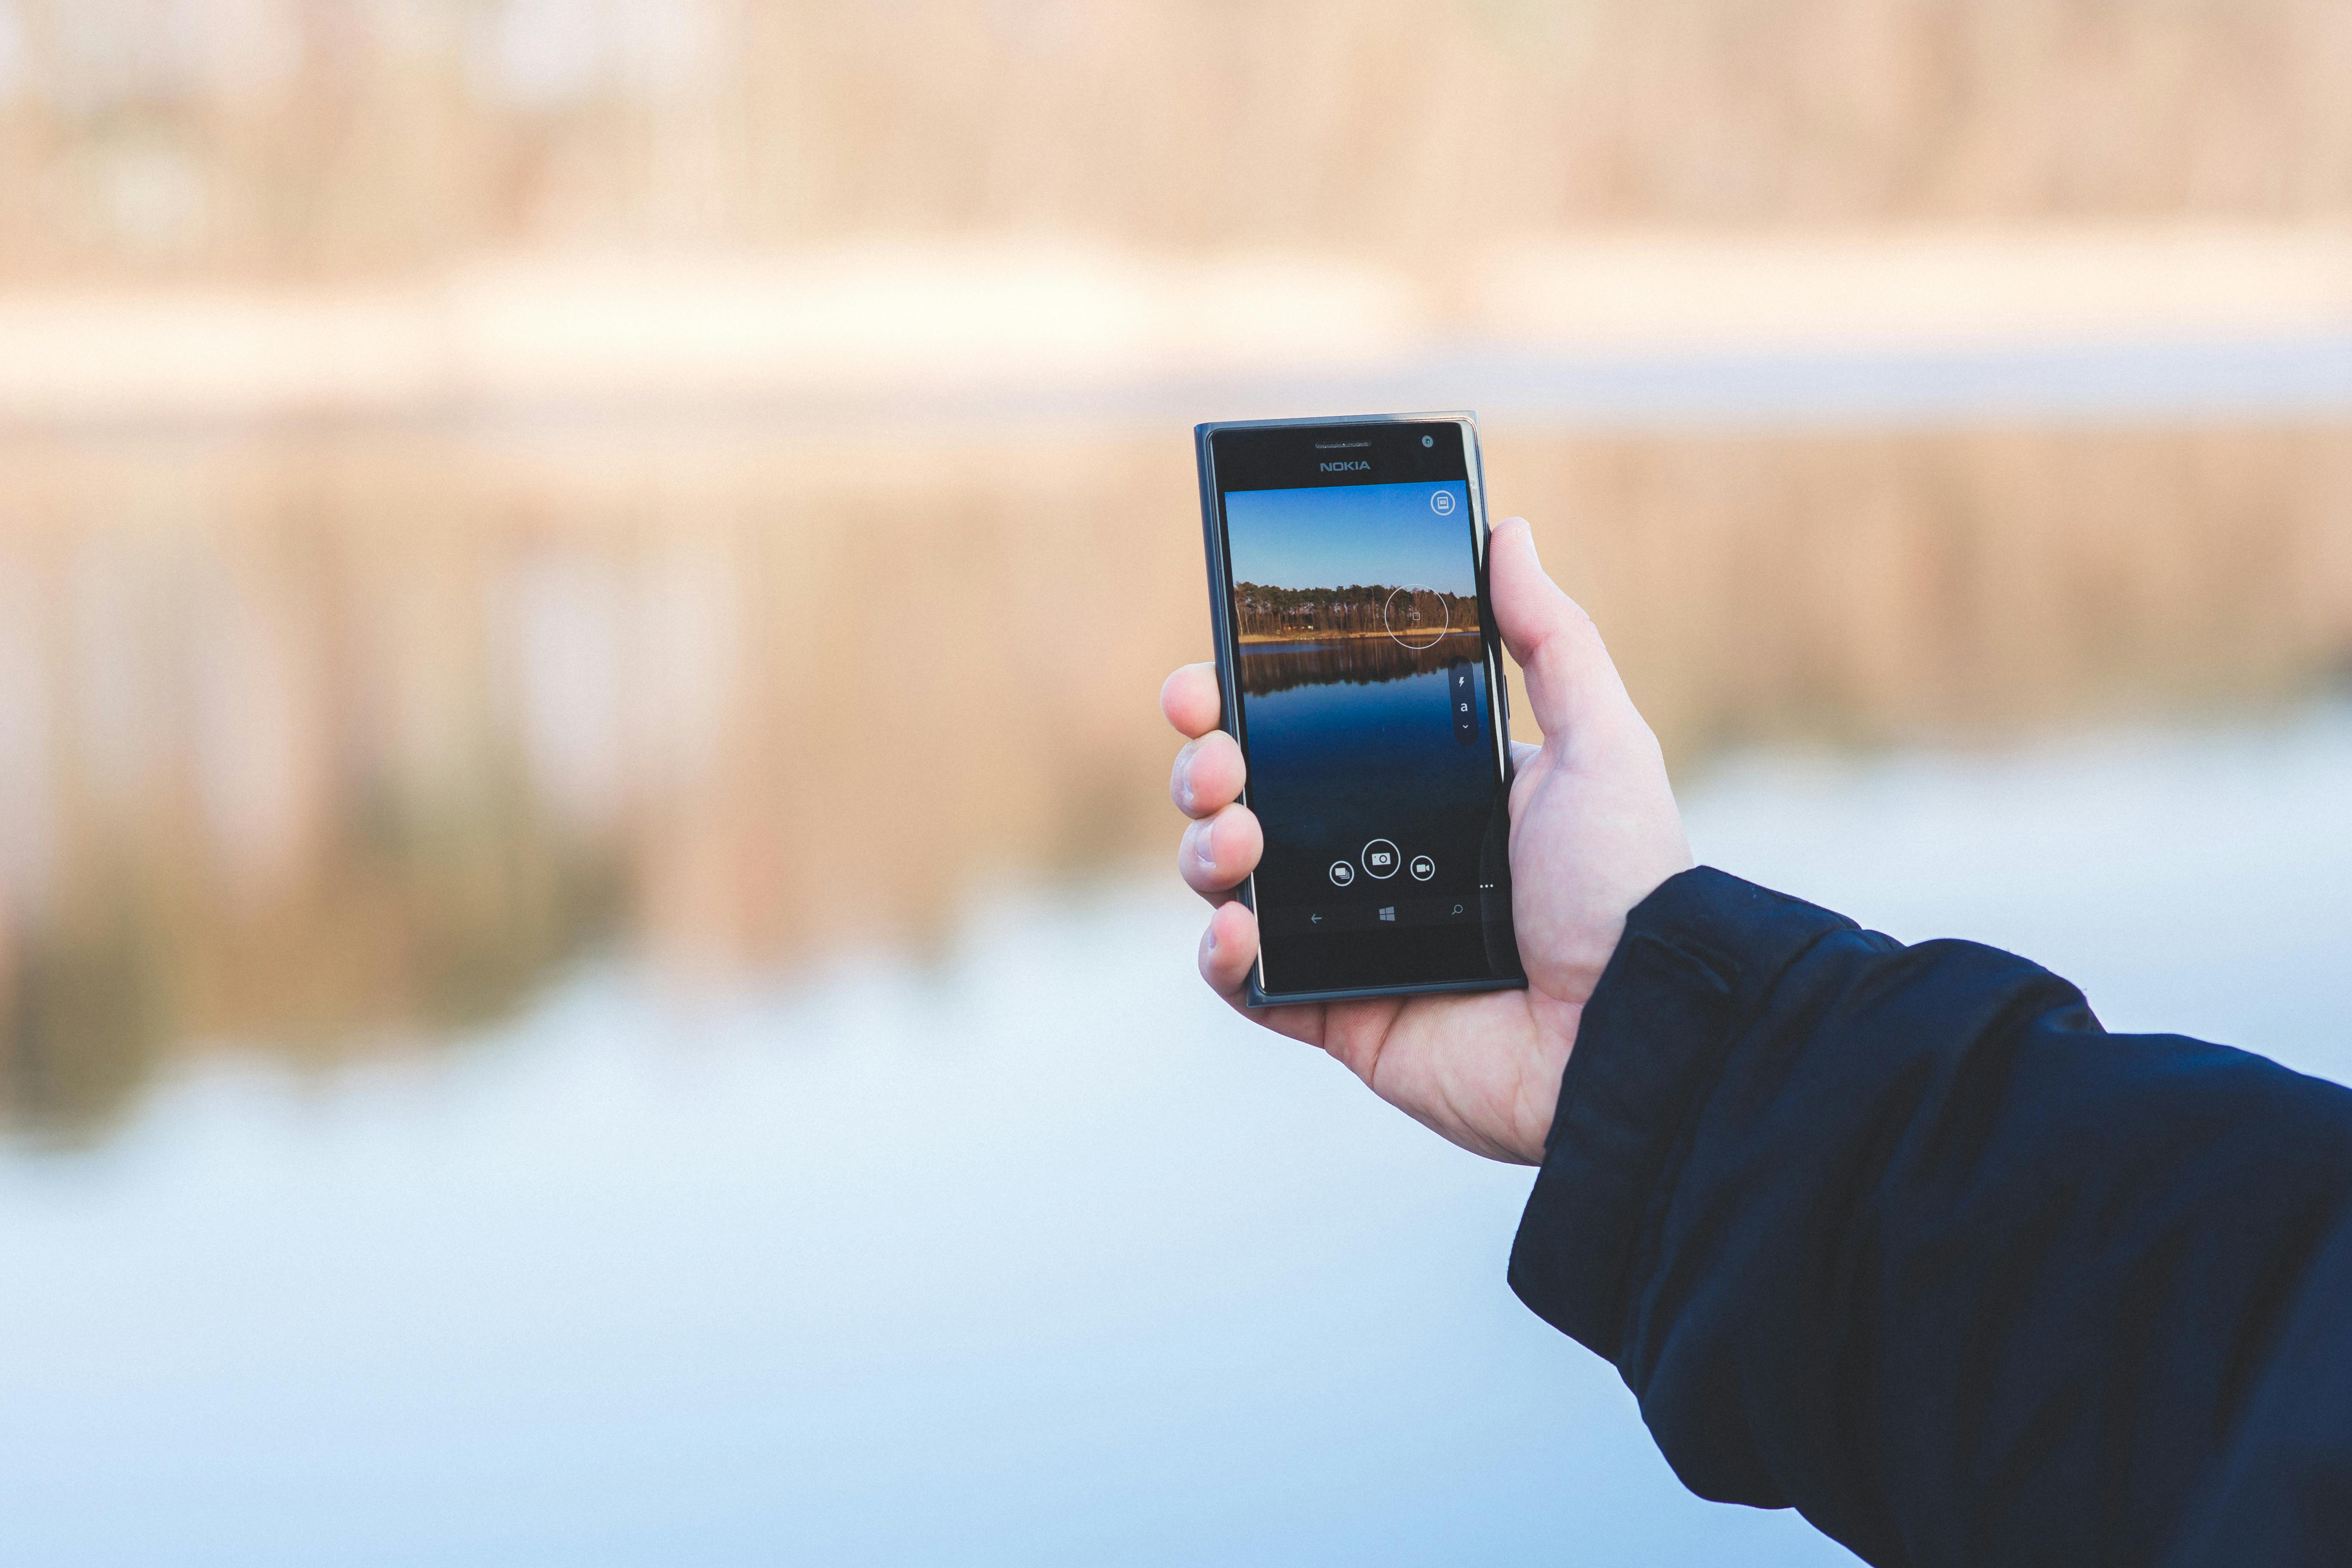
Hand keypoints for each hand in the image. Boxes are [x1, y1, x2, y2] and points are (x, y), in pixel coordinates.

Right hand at [1161, 517, 1692, 1164]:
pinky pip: (1245, 985)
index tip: (1206, 672)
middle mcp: (1373, 855)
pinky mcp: (1336, 1014)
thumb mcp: (1601, 741)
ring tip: (1239, 834)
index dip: (1239, 698)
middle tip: (1216, 753)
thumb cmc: (1626, 883)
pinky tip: (1236, 927)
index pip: (1301, 730)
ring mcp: (1345, 935)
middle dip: (1202, 764)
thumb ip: (1549, 636)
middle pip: (1241, 795)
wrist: (1637, 1024)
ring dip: (1205, 845)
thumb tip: (1510, 533)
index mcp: (1421, 788)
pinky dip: (1220, 956)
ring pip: (1226, 879)